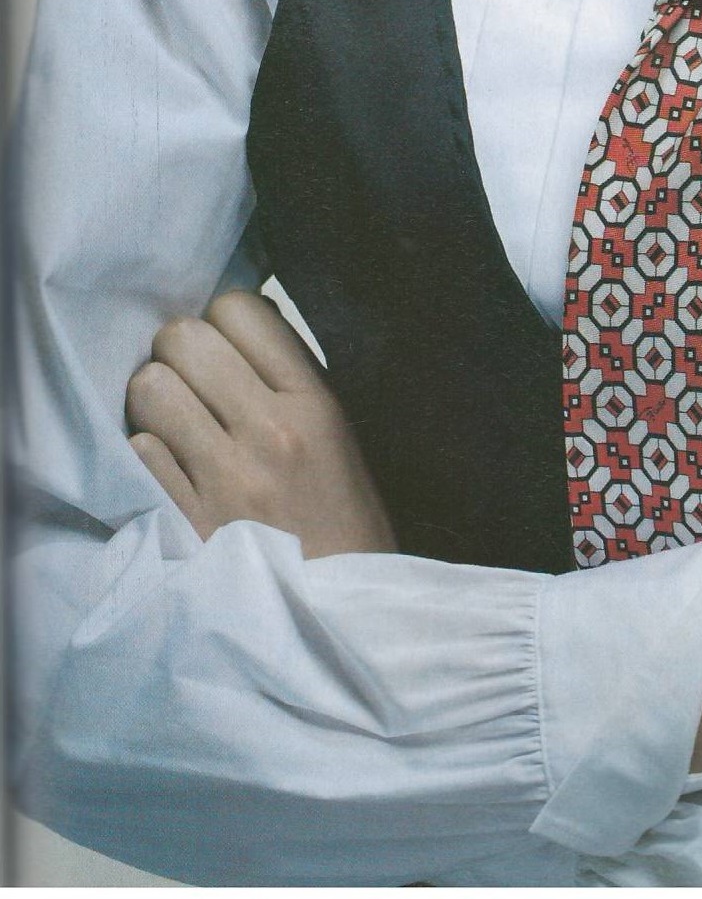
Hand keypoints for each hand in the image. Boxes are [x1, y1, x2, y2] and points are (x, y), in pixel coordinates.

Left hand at [126, 290, 396, 558]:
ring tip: (176, 420)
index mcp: (314, 403)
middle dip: (182, 352)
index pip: (241, 310)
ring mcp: (222, 478)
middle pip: (184, 338)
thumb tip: (234, 326)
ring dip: (156, 398)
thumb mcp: (341, 434)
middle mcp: (267, 431)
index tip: (229, 347)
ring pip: (150, 387)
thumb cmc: (343, 519)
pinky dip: (148, 451)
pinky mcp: (184, 522)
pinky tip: (171, 466)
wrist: (340, 612)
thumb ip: (291, 379)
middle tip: (195, 382)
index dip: (224, 320)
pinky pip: (138, 451)